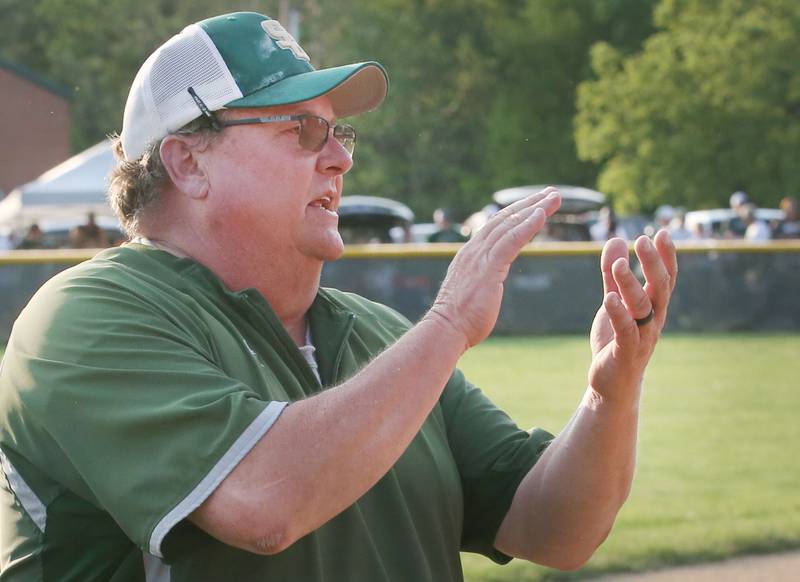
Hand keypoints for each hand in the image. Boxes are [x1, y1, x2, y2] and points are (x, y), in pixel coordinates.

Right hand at [427, 187, 561, 348]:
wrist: (446, 329)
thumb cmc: (460, 320)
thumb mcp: (472, 293)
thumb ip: (480, 281)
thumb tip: (487, 285)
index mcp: (469, 256)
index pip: (494, 227)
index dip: (515, 214)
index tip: (533, 206)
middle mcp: (473, 251)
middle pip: (504, 219)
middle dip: (529, 203)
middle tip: (550, 193)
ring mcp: (479, 257)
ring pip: (510, 225)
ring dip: (534, 208)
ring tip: (554, 197)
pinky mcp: (488, 267)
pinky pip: (511, 240)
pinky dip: (527, 225)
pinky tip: (541, 214)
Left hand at [588, 231, 677, 401]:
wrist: (612, 384)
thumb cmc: (616, 341)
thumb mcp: (613, 302)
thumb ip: (613, 274)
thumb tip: (616, 239)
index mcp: (654, 307)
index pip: (666, 278)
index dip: (666, 256)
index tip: (662, 232)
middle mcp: (654, 320)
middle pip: (660, 288)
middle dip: (653, 264)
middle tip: (643, 240)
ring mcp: (642, 337)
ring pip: (642, 307)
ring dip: (630, 284)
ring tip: (617, 264)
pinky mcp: (626, 352)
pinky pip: (625, 331)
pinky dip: (618, 314)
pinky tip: (608, 298)